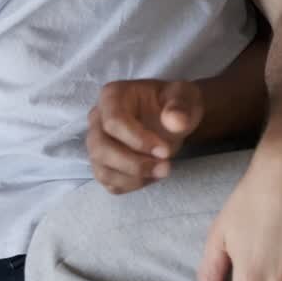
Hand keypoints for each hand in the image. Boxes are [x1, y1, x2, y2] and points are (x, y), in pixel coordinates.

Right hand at [87, 79, 204, 194]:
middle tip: (165, 167)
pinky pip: (109, 182)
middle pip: (100, 148)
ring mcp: (97, 143)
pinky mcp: (103, 163)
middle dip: (134, 164)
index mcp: (112, 96)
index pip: (113, 121)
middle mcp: (97, 119)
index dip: (138, 140)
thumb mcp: (184, 97)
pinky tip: (152, 175)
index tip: (165, 151)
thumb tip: (175, 121)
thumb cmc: (174, 104)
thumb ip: (180, 106)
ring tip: (162, 171)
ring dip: (134, 178)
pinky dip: (131, 185)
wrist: (173, 118)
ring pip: (102, 170)